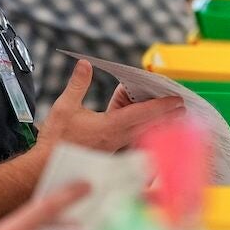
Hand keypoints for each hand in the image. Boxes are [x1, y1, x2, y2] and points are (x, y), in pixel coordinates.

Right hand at [41, 61, 183, 152]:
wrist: (47, 166)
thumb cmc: (56, 139)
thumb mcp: (65, 106)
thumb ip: (78, 84)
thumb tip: (85, 64)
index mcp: (110, 126)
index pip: (141, 114)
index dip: (161, 106)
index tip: (176, 101)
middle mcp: (117, 139)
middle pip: (149, 125)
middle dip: (167, 115)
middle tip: (183, 107)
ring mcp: (116, 148)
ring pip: (143, 134)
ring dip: (158, 124)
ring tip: (172, 116)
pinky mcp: (111, 153)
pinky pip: (134, 141)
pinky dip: (144, 132)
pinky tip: (148, 128)